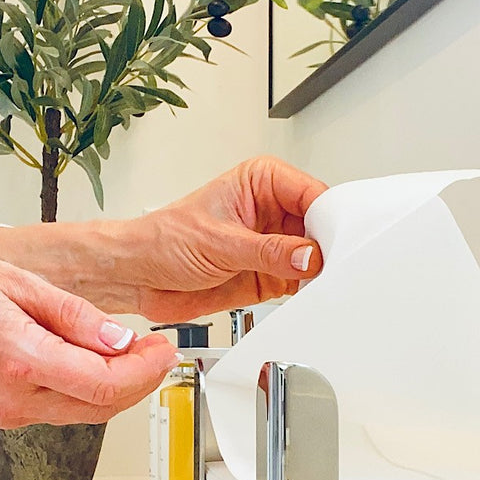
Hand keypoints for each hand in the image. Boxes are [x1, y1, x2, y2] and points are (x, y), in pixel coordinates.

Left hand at [0, 156, 327, 321]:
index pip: (313, 195)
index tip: (340, 243)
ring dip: (323, 272)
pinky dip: (310, 292)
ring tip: (331, 285)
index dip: (331, 218)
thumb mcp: (220, 243)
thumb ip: (269, 251)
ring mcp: (273, 244)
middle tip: (340, 269)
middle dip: (331, 247)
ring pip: (316, 256)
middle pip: (321, 226)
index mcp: (262, 182)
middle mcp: (272, 210)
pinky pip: (302, 282)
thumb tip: (309, 255)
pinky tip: (316, 297)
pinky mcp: (270, 275)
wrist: (138, 276)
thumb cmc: (163, 240)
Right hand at [0, 254, 176, 427]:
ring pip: (86, 412)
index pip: (103, 382)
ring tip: (135, 353)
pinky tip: (97, 363)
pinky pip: (64, 408)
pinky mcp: (7, 413)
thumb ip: (76, 316)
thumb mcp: (22, 283)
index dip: (145, 370)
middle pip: (102, 405)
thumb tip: (119, 340)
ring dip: (119, 388)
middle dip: (141, 380)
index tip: (163, 348)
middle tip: (158, 350)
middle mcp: (15, 397)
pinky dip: (91, 390)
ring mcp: (9, 411)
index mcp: (20, 360)